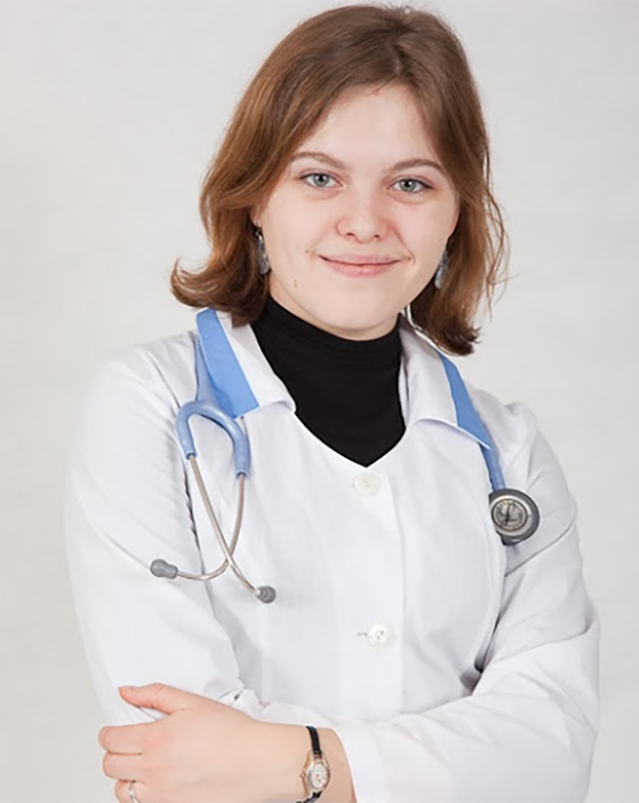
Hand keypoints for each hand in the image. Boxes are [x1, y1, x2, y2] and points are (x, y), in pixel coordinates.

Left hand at [99, 683, 282, 802]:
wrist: (258, 761)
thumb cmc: (232, 732)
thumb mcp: (192, 702)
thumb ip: (155, 694)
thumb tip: (127, 692)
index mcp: (156, 740)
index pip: (111, 740)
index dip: (108, 733)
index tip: (114, 730)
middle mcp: (154, 770)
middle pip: (110, 766)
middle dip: (113, 753)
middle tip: (127, 744)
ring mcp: (162, 795)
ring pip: (121, 791)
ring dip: (125, 777)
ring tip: (142, 764)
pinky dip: (142, 794)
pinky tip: (157, 780)